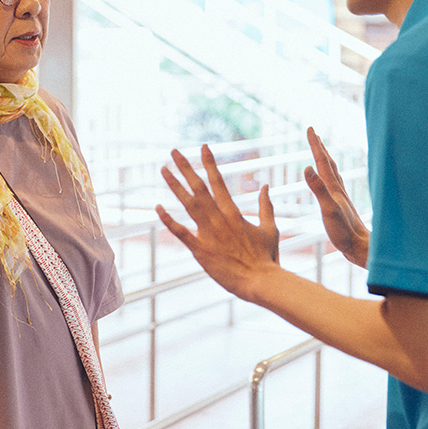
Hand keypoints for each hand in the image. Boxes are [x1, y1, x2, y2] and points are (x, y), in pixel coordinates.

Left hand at [155, 145, 279, 301]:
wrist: (260, 281)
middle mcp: (219, 219)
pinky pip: (181, 232)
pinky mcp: (200, 250)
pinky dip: (168, 220)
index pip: (218, 181)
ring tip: (163, 170)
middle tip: (173, 151)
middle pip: (199, 187)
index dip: (209, 163)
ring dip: (174, 186)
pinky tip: (157, 207)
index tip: (202, 147)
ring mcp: (208, 233)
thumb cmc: (266, 257)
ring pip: (188, 204)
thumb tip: (265, 185)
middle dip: (185, 167)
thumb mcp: (270, 228)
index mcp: (234, 212)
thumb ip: (265, 205)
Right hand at [304, 127, 369, 267]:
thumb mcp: (328, 209)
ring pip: (332, 172)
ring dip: (325, 160)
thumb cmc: (344, 231)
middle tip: (313, 134)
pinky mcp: (341, 206)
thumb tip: (306, 167)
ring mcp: (340, 197)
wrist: (361, 247)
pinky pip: (333, 184)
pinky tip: (329, 181)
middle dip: (319, 147)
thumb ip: (318, 189)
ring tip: (320, 152)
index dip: (315, 145)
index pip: (322, 161)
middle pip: (328, 163)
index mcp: (333, 188)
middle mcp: (338, 189)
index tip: (310, 129)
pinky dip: (328, 176)